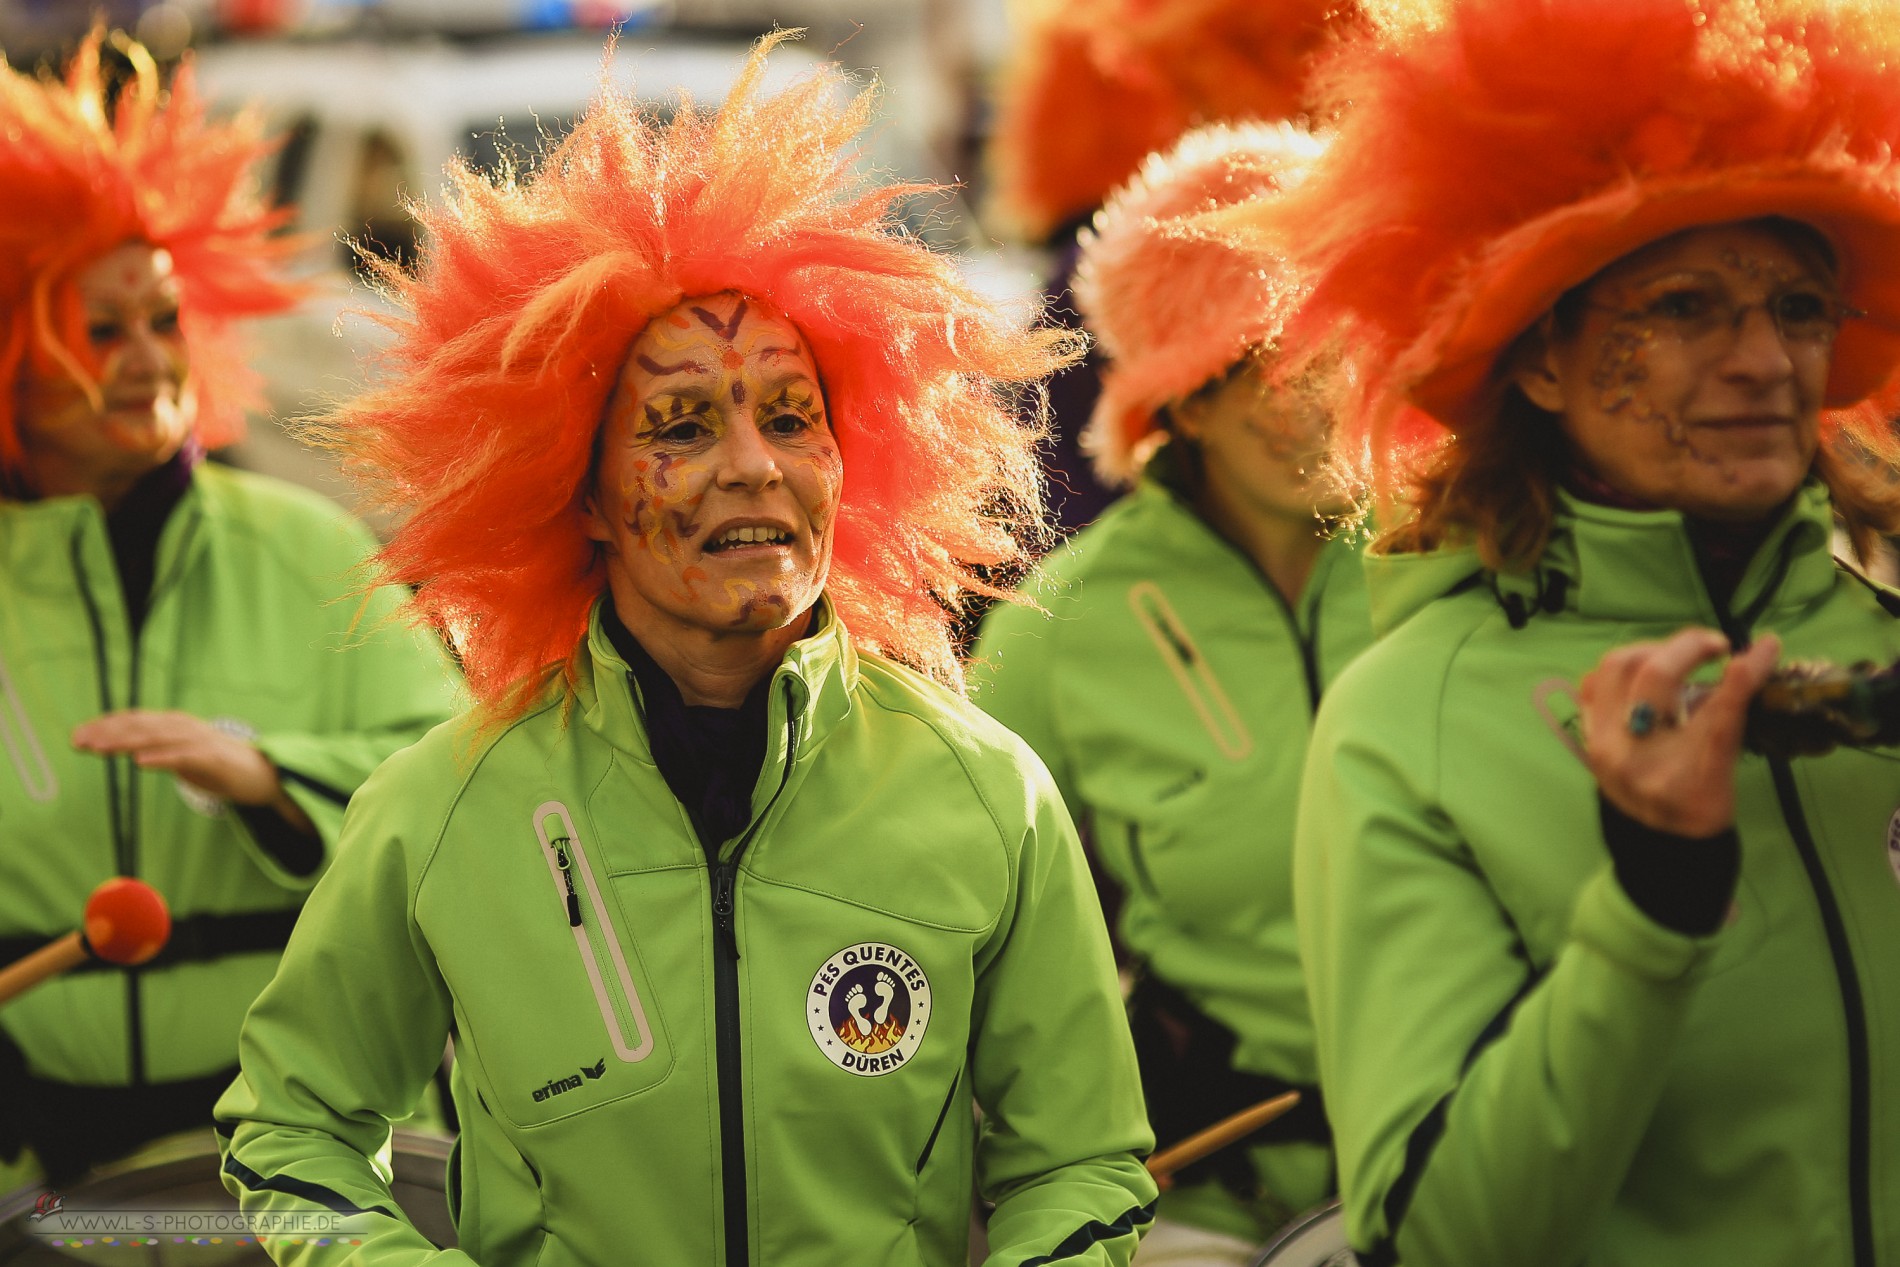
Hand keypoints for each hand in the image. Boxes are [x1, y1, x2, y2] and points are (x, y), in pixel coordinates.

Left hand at [71, 710, 312, 831]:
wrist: (266, 774)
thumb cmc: (222, 766)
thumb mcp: (182, 757)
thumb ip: (159, 751)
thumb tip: (129, 751)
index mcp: (175, 725)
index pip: (135, 721)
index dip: (106, 726)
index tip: (78, 736)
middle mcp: (184, 726)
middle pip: (140, 725)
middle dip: (107, 732)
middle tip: (78, 740)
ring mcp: (199, 740)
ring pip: (156, 737)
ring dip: (126, 741)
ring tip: (99, 748)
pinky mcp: (213, 757)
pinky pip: (182, 755)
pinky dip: (160, 757)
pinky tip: (139, 761)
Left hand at [1578, 628, 1780, 836]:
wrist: (1658, 842)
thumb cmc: (1701, 804)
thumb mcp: (1728, 767)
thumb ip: (1735, 714)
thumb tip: (1757, 656)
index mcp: (1685, 775)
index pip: (1718, 710)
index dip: (1746, 672)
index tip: (1766, 645)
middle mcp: (1635, 757)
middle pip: (1654, 677)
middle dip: (1689, 647)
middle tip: (1716, 646)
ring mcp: (1603, 744)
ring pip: (1616, 668)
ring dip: (1653, 650)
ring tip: (1681, 655)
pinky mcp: (1588, 734)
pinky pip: (1594, 682)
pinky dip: (1622, 666)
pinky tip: (1648, 668)